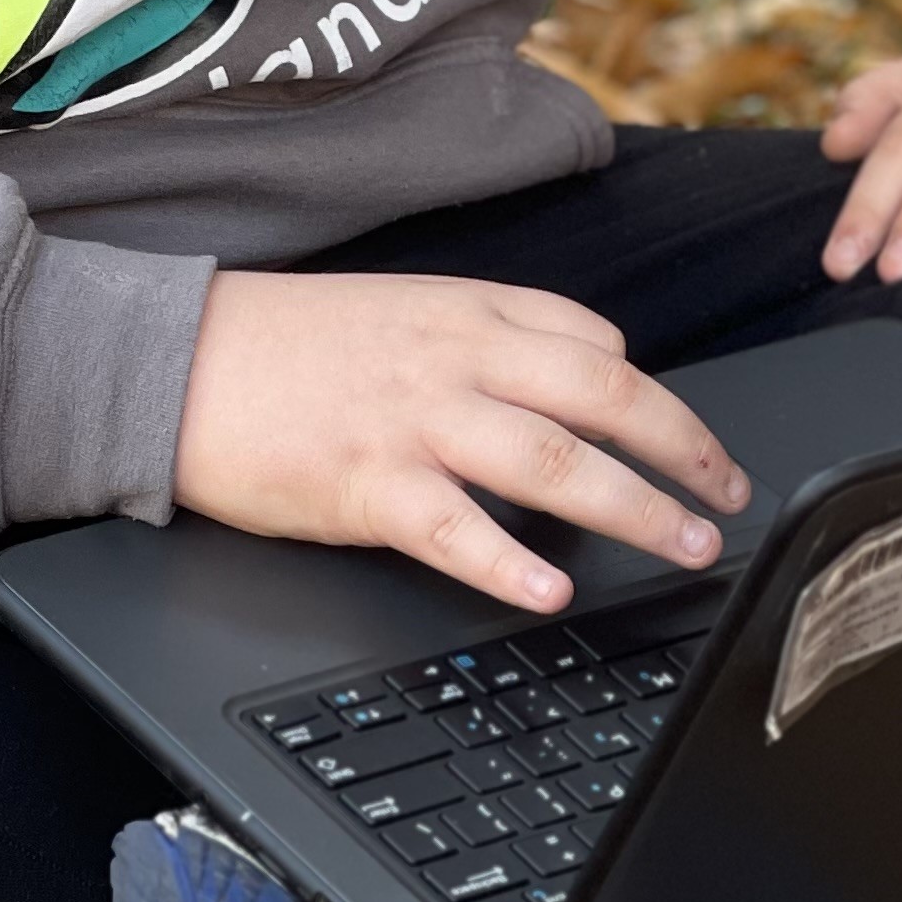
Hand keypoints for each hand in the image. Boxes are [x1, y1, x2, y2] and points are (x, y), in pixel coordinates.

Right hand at [171, 269, 750, 617]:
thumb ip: (467, 341)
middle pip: (603, 392)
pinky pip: (455, 528)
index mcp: (461, 310)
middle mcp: (453, 357)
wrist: (172, 361)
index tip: (680, 434)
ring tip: (688, 543)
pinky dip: (511, 564)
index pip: (589, 336)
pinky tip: (551, 591)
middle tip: (728, 491)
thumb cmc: (274, 344)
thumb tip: (540, 388)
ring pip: (555, 460)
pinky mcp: (365, 482)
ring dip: (638, 506)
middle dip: (682, 445)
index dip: (646, 389)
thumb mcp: (388, 311)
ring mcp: (414, 419)